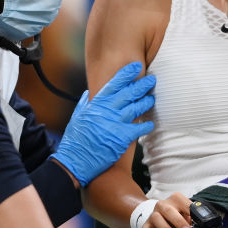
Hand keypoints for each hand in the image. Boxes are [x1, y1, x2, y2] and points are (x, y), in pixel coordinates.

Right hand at [51, 61, 154, 186]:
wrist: (76, 161)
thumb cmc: (75, 140)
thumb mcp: (77, 117)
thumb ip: (85, 103)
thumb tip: (90, 93)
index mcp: (96, 104)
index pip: (114, 84)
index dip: (126, 74)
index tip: (136, 67)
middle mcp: (107, 111)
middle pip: (129, 93)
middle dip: (142, 85)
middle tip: (151, 80)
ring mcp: (115, 123)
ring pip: (136, 108)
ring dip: (146, 102)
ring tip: (151, 99)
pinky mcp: (122, 137)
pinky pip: (139, 128)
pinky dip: (146, 126)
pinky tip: (150, 124)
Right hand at [140, 192, 192, 227]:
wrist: (160, 217)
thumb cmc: (178, 217)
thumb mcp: (186, 215)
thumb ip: (193, 219)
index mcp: (176, 199)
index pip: (184, 203)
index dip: (190, 212)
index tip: (197, 223)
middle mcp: (163, 205)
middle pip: (168, 210)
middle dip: (178, 222)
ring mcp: (153, 214)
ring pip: (156, 218)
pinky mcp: (146, 225)